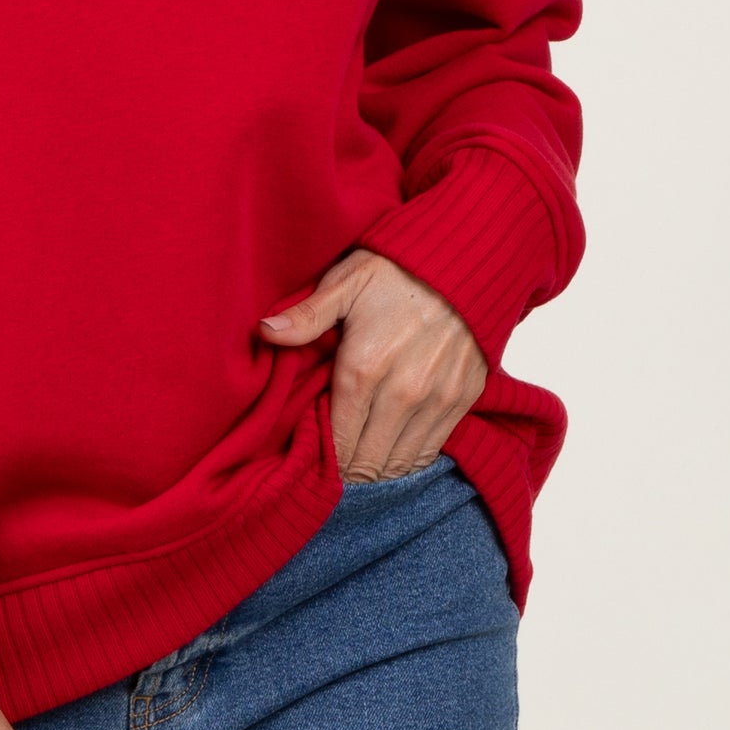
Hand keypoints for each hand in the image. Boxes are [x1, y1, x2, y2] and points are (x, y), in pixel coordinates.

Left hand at [258, 247, 487, 480]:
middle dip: (346, 468)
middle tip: (333, 460)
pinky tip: (391, 447)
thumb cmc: (396, 270)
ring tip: (360, 459)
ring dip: (376, 468)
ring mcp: (436, 401)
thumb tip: (264, 330)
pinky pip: (430, 451)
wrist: (465, 260)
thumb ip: (306, 316)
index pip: (337, 442)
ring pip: (398, 465)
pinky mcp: (462, 401)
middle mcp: (401, 394)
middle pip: (366, 463)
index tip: (313, 451)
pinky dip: (407, 458)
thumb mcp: (345, 283)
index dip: (322, 455)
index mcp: (363, 368)